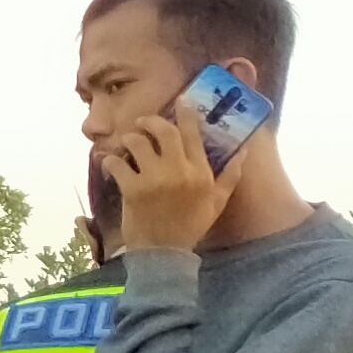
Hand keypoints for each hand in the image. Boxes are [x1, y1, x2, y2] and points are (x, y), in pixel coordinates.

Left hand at [99, 96, 229, 255]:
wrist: (165, 253)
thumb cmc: (191, 225)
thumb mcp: (217, 201)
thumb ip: (230, 175)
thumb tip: (243, 151)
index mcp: (201, 172)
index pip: (193, 134)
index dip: (186, 113)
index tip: (180, 100)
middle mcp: (179, 171)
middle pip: (164, 131)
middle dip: (150, 121)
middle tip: (142, 123)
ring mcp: (154, 179)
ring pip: (137, 143)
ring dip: (128, 140)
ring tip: (126, 145)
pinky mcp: (132, 189)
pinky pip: (116, 163)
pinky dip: (109, 161)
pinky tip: (110, 164)